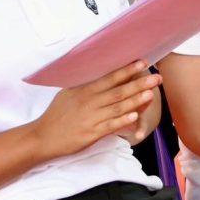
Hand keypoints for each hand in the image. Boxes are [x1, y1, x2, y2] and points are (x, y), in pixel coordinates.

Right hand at [35, 60, 160, 157]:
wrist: (43, 137)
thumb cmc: (57, 115)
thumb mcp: (69, 93)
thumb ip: (85, 85)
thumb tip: (101, 74)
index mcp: (84, 90)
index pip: (109, 77)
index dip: (127, 70)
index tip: (143, 62)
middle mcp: (89, 102)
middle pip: (118, 91)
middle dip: (139, 84)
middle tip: (157, 78)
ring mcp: (91, 118)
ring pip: (117, 107)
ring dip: (136, 100)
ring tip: (151, 93)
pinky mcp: (90, 134)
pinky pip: (110, 126)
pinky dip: (123, 120)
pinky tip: (135, 116)